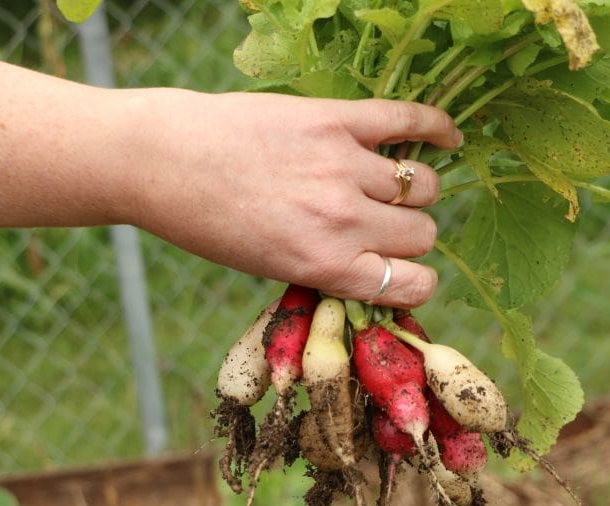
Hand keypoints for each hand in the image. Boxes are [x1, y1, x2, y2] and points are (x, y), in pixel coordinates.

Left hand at [122, 89, 462, 307]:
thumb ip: (325, 270)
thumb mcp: (267, 268)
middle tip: (379, 227)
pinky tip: (447, 136)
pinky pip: (408, 118)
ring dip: (413, 192)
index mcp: (325, 264)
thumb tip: (374, 271)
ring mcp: (343, 165)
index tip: (398, 273)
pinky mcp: (335, 119)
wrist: (162, 160)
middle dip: (408, 236)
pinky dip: (436, 127)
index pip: (413, 283)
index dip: (412, 281)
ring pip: (424, 185)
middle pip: (423, 233)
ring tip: (388, 187)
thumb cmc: (205, 223)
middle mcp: (343, 218)